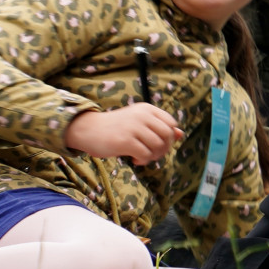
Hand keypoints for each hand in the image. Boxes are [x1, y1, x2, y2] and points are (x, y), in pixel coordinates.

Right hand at [64, 103, 182, 165]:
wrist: (88, 129)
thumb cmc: (116, 128)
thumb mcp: (139, 123)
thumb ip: (159, 128)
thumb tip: (180, 134)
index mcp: (147, 108)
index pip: (171, 123)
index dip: (169, 137)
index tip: (157, 144)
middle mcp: (142, 115)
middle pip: (167, 135)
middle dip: (163, 149)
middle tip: (151, 154)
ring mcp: (134, 127)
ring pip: (158, 146)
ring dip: (152, 156)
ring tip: (141, 156)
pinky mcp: (125, 140)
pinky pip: (146, 154)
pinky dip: (143, 160)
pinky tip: (134, 159)